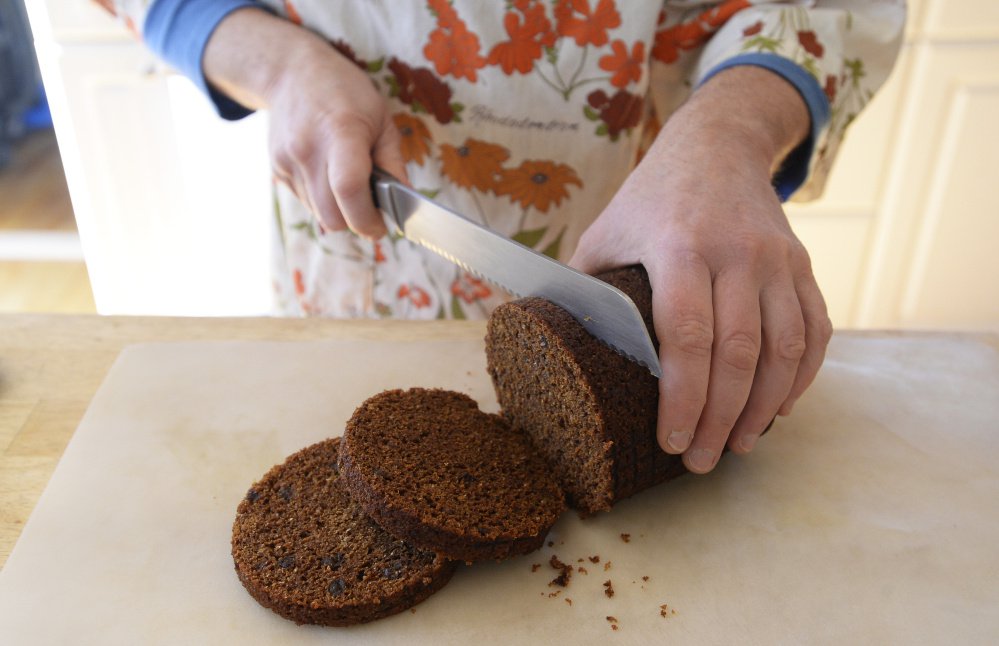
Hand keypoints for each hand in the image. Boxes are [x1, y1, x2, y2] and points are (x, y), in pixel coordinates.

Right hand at [203, 8, 406, 237]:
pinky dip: (323, 201)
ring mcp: (287, 161)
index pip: (349, 190)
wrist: (291, 73)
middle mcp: (308, 149)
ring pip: (318, 214)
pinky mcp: (277, 170)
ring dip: (339, 212)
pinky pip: (305, 202)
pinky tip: (330, 176)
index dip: (367, 219)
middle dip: (356, 222)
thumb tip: (406, 202)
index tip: (381, 227)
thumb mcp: (381, 119)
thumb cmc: (346, 92)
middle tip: (372, 212)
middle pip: (332, 215)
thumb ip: (394, 163)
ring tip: (351, 185)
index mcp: (341, 132)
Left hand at [569, 67, 832, 473]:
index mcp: (679, 246)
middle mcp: (736, 253)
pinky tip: (778, 407)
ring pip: (785, 349)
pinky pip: (816, 330)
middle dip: (722, 418)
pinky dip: (801, 376)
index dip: (683, 398)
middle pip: (739, 353)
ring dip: (765, 407)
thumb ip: (584, 289)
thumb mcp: (605, 232)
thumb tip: (554, 350)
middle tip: (704, 461)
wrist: (718, 146)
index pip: (687, 336)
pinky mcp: (803, 266)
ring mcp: (777, 259)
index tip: (672, 441)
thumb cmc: (650, 199)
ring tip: (740, 444)